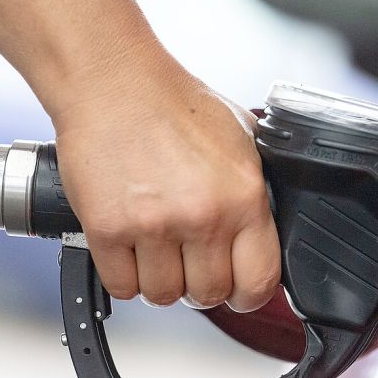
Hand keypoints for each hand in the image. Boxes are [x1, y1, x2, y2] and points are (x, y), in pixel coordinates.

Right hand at [48, 47, 280, 311]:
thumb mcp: (244, 140)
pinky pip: (122, 285)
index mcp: (245, 197)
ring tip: (157, 247)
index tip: (236, 287)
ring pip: (163, 295)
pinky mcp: (108, 229)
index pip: (259, 282)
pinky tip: (130, 246)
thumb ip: (258, 191)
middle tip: (188, 257)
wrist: (115, 82)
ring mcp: (154, 225)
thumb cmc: (176, 105)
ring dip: (160, 279)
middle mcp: (203, 216)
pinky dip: (124, 274)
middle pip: (209, 295)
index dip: (247, 293)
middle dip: (199, 283)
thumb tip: (268, 233)